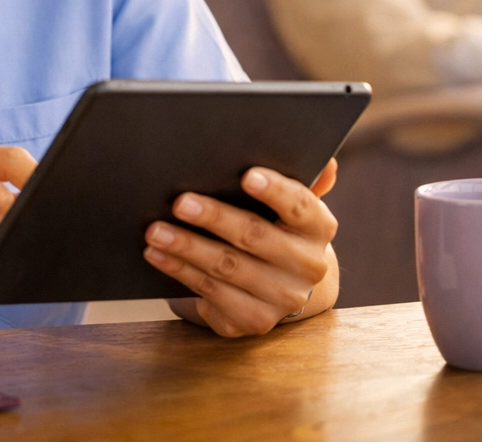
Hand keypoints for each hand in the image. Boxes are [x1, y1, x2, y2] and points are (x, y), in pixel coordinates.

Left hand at [143, 158, 338, 337]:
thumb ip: (304, 179)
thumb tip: (327, 161)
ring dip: (186, 247)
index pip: (300, 206)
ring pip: (227, 269)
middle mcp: (307, 267)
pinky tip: (158, 255)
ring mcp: (281, 299)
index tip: (246, 175)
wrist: (282, 281)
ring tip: (154, 230)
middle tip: (178, 202)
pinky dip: (180, 272)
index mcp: (319, 228)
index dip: (274, 190)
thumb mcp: (292, 201)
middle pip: (255, 237)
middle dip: (213, 218)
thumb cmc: (278, 224)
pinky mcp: (253, 321)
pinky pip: (211, 295)